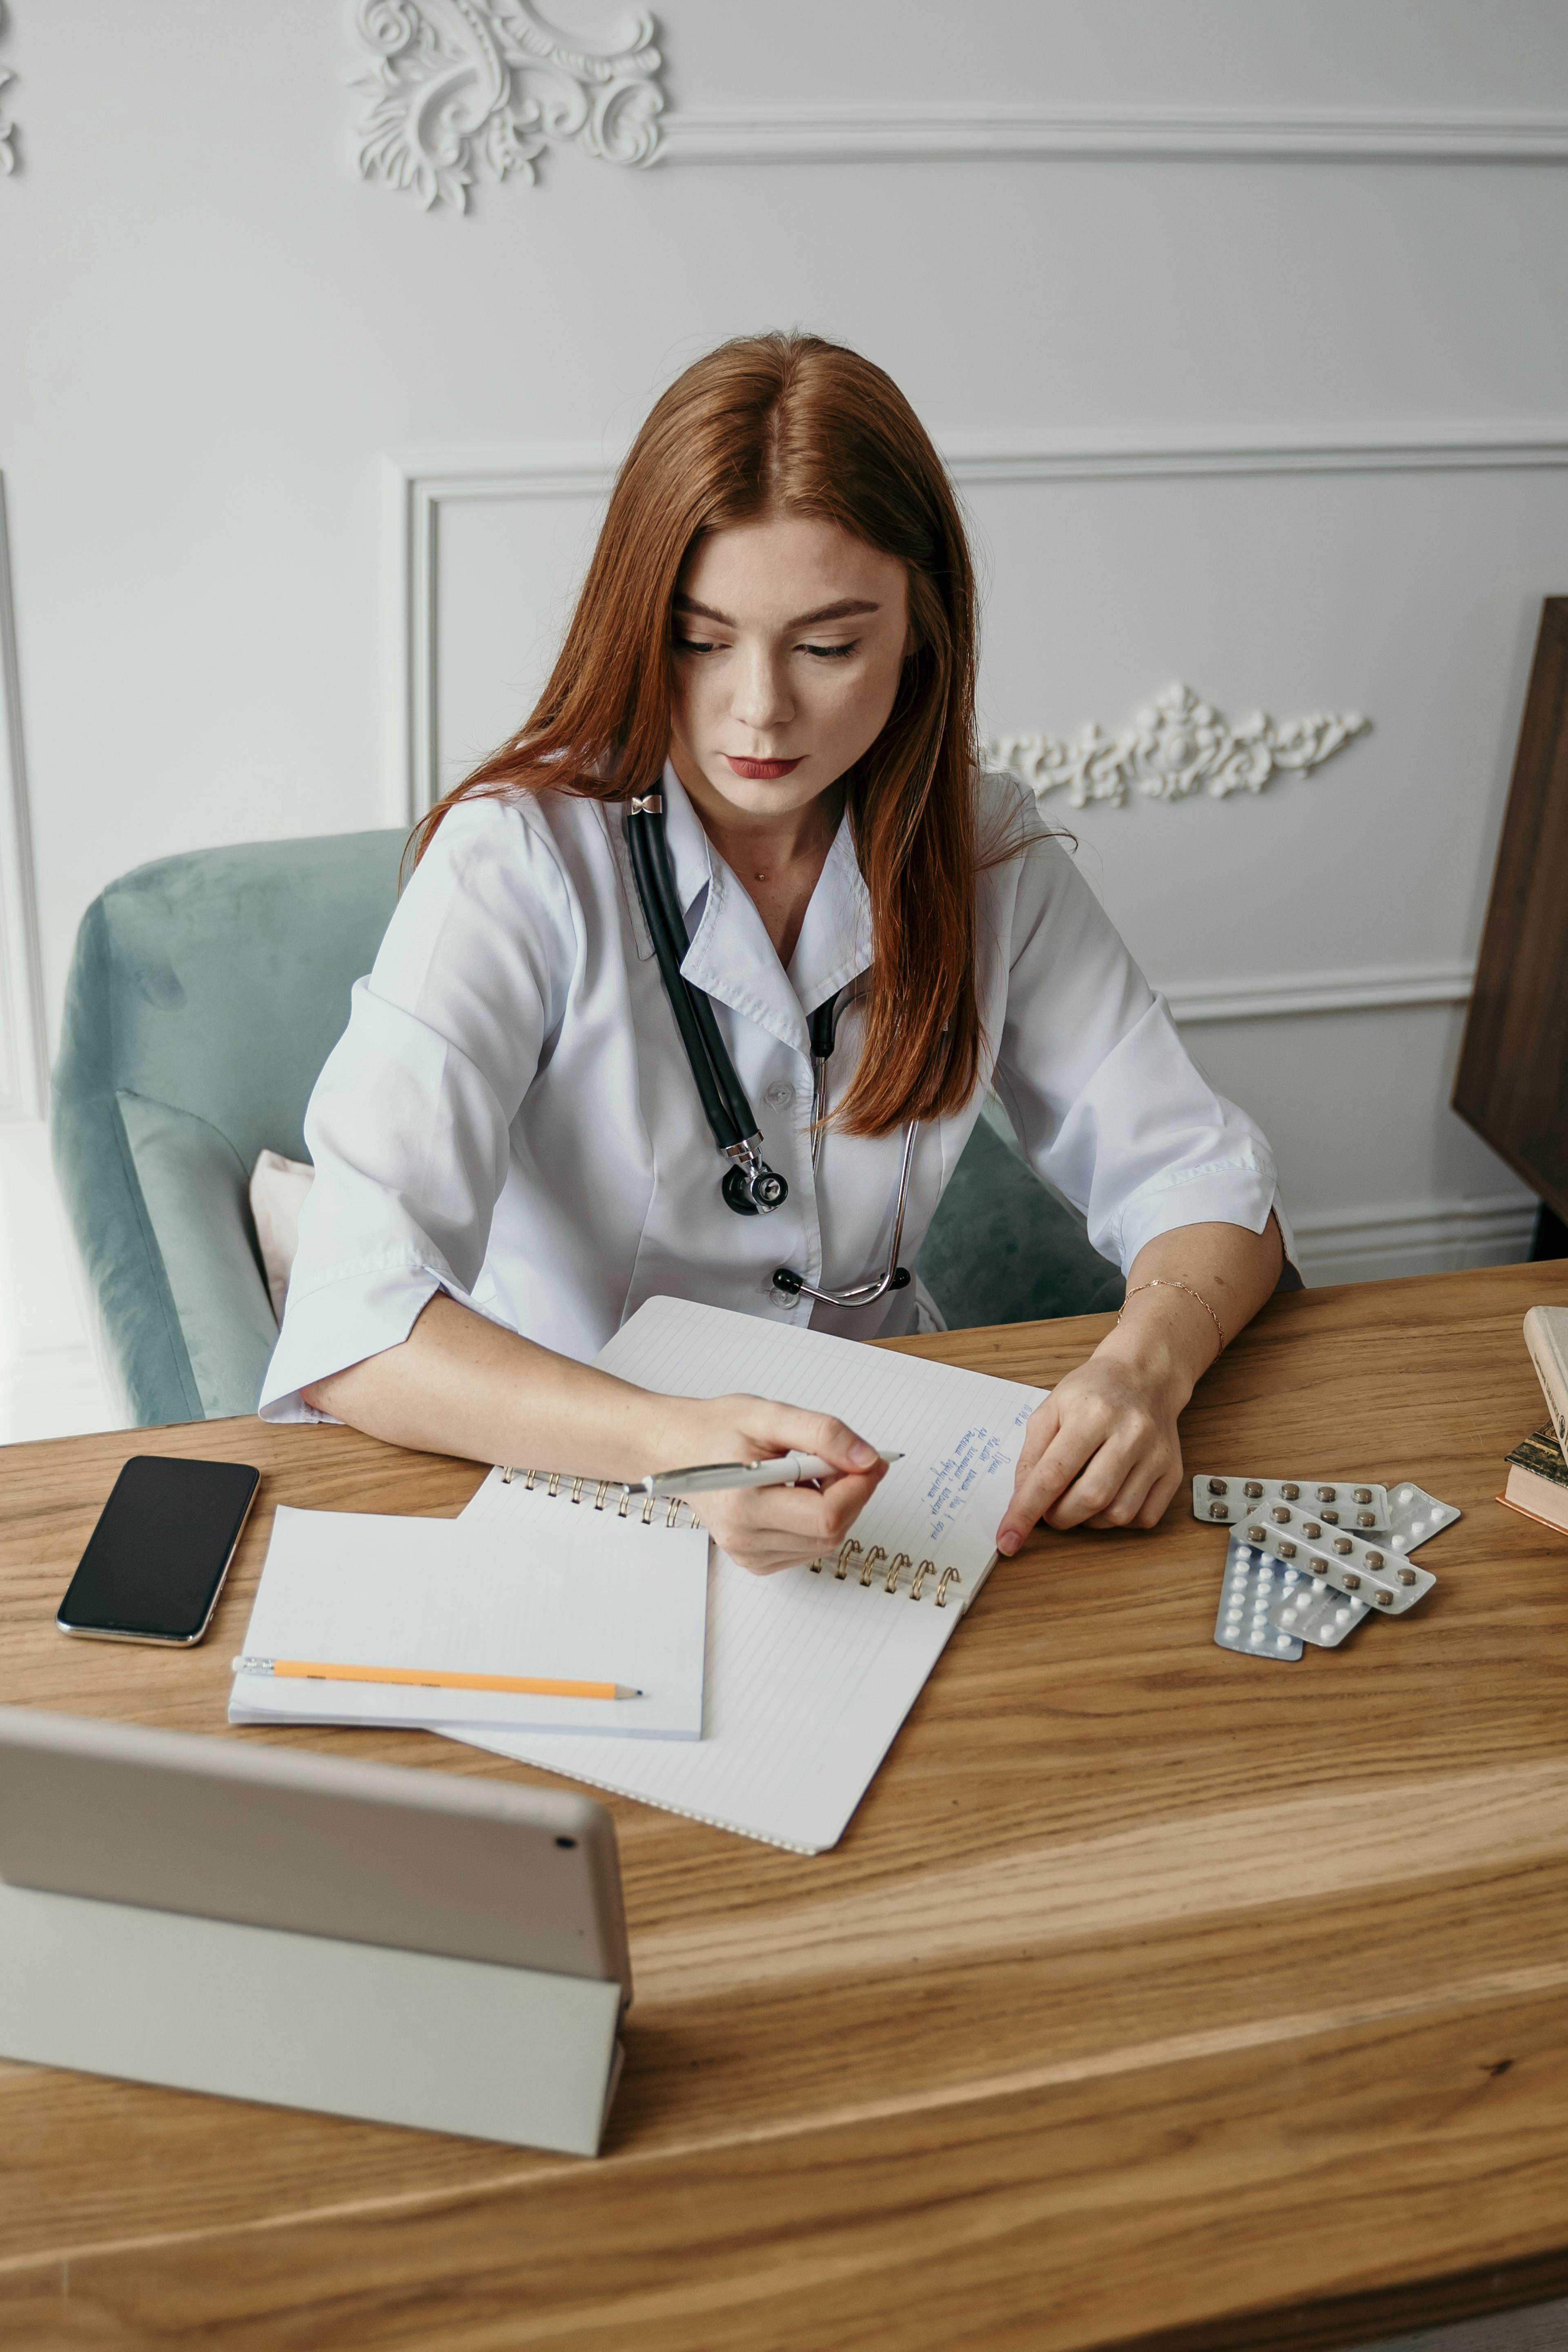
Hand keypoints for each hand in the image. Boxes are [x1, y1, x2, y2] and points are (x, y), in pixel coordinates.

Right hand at [647, 1392, 887, 1573]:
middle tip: (846, 1460)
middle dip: (851, 1495)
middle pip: (831, 1532)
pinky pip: (808, 1548)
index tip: (871, 1460)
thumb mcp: (769, 1415)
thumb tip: (866, 1458)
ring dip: (836, 1507)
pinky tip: (801, 1494)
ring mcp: (748, 1554)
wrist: (677, 1449)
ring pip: (824, 1543)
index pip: (827, 1515)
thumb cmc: (715, 1430)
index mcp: (744, 1503)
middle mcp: (744, 1537)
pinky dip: (818, 1521)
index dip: (859, 1487)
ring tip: (813, 1472)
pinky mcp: (755, 1560)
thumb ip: (821, 1433)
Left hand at [996, 1339, 1186, 1551]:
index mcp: (1092, 1413)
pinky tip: (1109, 1497)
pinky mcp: (1172, 1471)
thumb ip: (1032, 1454)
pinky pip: (1144, 1518)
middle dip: (1060, 1517)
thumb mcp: (1051, 1408)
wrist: (1145, 1375)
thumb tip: (1022, 1499)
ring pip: (1118, 1514)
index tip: (1008, 1540)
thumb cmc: (1093, 1392)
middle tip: (1050, 1510)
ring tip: (1080, 1498)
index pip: (1053, 1474)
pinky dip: (1120, 1520)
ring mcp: (1155, 1454)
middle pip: (1089, 1498)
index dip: (1026, 1511)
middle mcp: (1130, 1433)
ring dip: (1089, 1520)